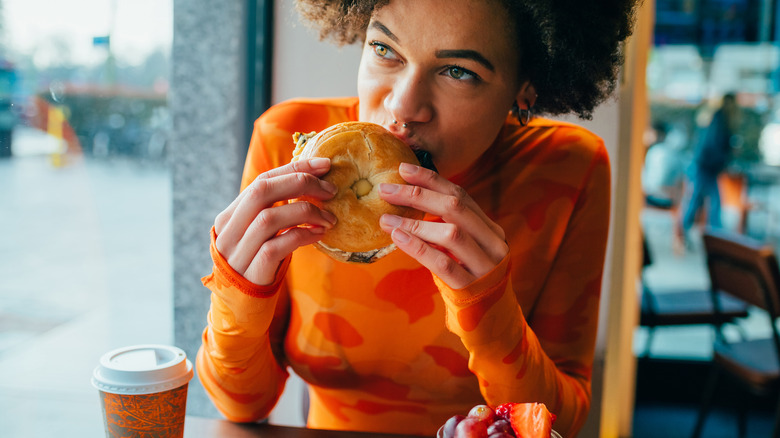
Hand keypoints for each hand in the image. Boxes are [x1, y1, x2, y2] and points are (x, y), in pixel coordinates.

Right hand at [214, 158, 337, 285]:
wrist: (241, 308)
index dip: (294, 168)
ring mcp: (238, 251)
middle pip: (262, 191)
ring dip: (307, 212)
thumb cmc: (258, 265)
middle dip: (301, 183)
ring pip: (270, 218)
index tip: (324, 165)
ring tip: (330, 218)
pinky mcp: (253, 271)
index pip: (262, 180)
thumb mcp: (260, 236)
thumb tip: (311, 182)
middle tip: (331, 189)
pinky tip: (320, 234)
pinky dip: (304, 235)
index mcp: (229, 216)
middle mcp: (228, 231)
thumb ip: (273, 211)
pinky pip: (279, 245)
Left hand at [378, 163, 507, 288]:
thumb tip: (410, 201)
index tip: (403, 169)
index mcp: (491, 230)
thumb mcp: (463, 253)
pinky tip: (398, 238)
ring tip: (385, 217)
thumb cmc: (469, 284)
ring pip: (451, 233)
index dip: (431, 180)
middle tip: (386, 189)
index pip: (461, 196)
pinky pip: (443, 263)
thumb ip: (447, 229)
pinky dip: (419, 247)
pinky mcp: (472, 289)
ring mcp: (485, 267)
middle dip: (418, 194)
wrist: (492, 326)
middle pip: (455, 208)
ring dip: (414, 222)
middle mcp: (493, 244)